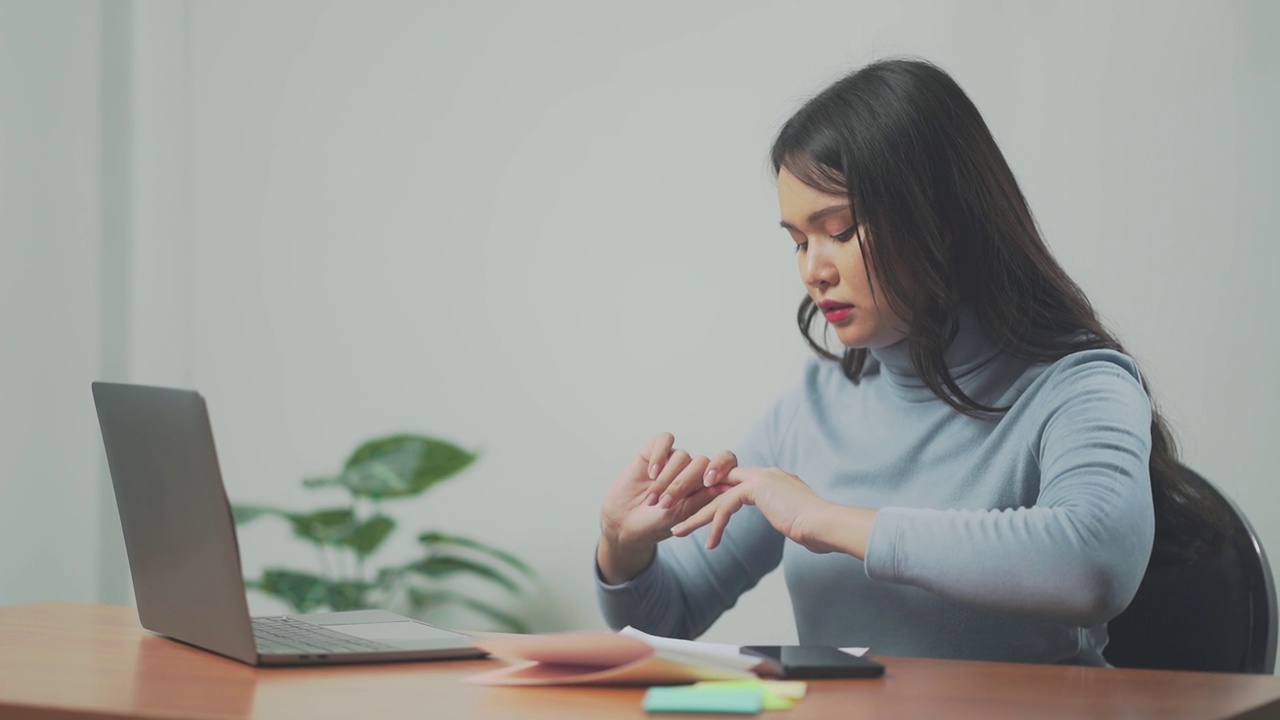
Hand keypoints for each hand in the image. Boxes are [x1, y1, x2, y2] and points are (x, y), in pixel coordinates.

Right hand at [596, 433, 727, 582]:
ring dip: (666, 479)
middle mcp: (691, 469)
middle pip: (701, 462)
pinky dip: (659, 456)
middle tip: (665, 504)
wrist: (624, 525)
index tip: (708, 483)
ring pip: (681, 456)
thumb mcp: (681, 515)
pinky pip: (664, 440)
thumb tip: (726, 487)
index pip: (726, 465)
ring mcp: (672, 459)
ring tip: (653, 500)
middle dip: (683, 484)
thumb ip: (702, 499)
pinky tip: (651, 473)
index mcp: (706, 484)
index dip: (721, 468)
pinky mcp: (652, 451)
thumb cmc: (656, 524)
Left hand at [670, 466, 876, 557]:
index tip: (692, 512)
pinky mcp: (758, 488)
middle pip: (716, 484)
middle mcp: (763, 474)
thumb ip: (788, 515)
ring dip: (693, 515)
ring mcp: (760, 478)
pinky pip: (726, 506)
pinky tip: (710, 544)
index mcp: (770, 480)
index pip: (730, 484)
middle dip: (690, 500)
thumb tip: (794, 526)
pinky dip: (714, 524)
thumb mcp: (797, 520)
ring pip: (715, 495)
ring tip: (675, 533)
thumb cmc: (819, 529)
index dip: (709, 497)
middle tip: (670, 514)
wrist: (829, 524)